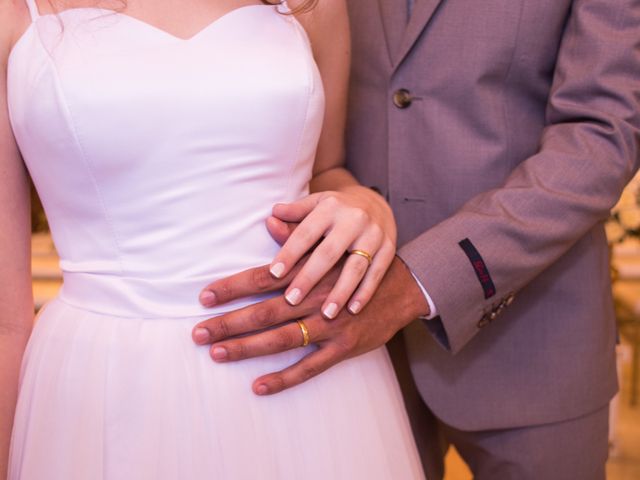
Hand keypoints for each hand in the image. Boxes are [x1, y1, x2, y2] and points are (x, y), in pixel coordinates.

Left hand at [192, 256, 428, 394]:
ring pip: (283, 339)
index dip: (232, 287)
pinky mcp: (345, 347)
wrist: (402, 286)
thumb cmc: (356, 264)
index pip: (262, 278)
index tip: (204, 296)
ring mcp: (330, 326)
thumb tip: (269, 218)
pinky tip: (258, 386)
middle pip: (265, 311)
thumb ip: (297, 234)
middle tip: (198, 333)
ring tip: (217, 354)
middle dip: (229, 322)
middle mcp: (316, 298)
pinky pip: (311, 367)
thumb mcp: (330, 244)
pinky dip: (285, 378)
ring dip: (248, 348)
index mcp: (309, 271)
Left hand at [267, 187, 396, 318]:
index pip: (306, 232)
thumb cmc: (335, 211)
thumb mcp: (315, 206)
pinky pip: (376, 274)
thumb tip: (270, 220)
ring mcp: (373, 234)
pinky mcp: (388, 248)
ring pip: (356, 267)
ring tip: (326, 315)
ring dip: (341, 292)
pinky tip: (352, 310)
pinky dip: (365, 293)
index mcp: (330, 207)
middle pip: (329, 252)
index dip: (289, 252)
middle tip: (291, 300)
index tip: (273, 273)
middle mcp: (353, 219)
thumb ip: (293, 216)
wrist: (376, 204)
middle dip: (309, 277)